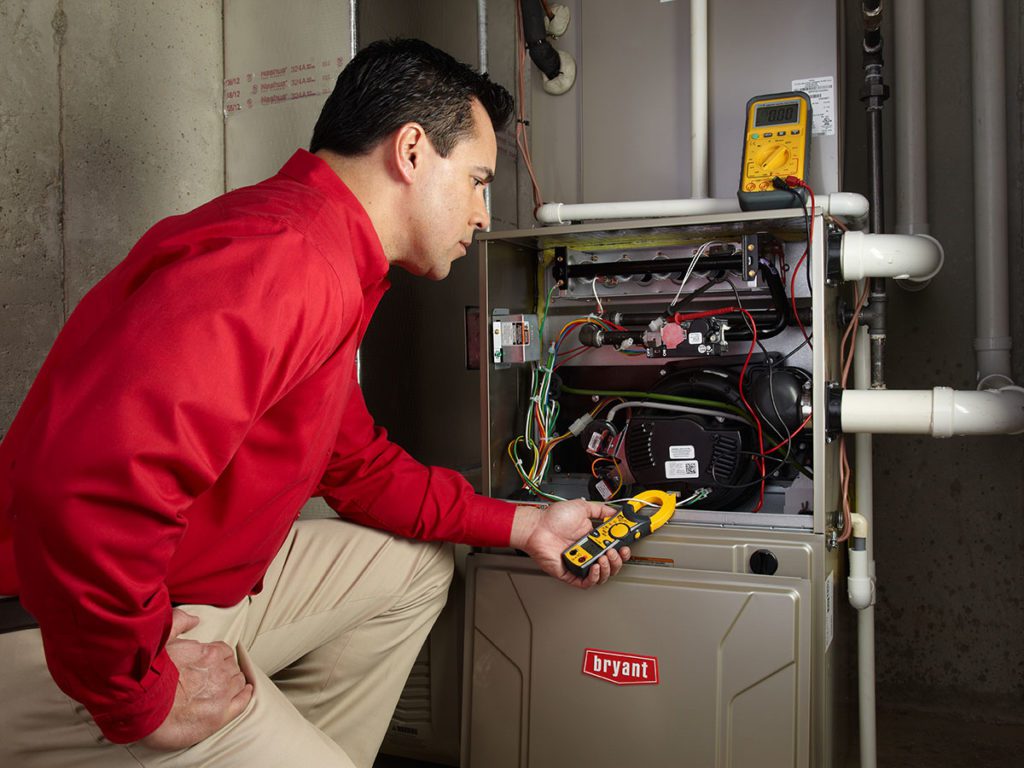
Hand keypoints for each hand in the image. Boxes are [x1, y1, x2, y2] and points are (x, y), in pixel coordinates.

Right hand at [139, 609, 252, 749]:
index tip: (212, 662)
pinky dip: (245, 695)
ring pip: (238, 682)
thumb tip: (193, 619)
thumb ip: (179, 623)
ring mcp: (222, 694)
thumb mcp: (161, 639)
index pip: (224, 651)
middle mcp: (219, 672)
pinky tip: (244, 693)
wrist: (142, 710)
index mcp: (209, 653)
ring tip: (224, 686)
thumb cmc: (147, 677)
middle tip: (213, 677)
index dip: (218, 656)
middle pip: (232, 667)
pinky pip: (243, 702)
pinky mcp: (221, 715)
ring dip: (233, 682)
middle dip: (225, 670)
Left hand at [511, 499, 629, 588]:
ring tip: (604, 557)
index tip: (626, 543)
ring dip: (608, 568)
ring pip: (602, 574)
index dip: (622, 548)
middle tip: (614, 551)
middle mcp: (587, 552)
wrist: (536, 528)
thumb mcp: (581, 507)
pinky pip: (586, 583)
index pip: (613, 548)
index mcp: (592, 538)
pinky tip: (595, 566)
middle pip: (611, 563)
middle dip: (618, 559)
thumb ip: (600, 509)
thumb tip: (614, 512)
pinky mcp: (570, 573)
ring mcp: (580, 563)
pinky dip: (594, 577)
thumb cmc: (552, 518)